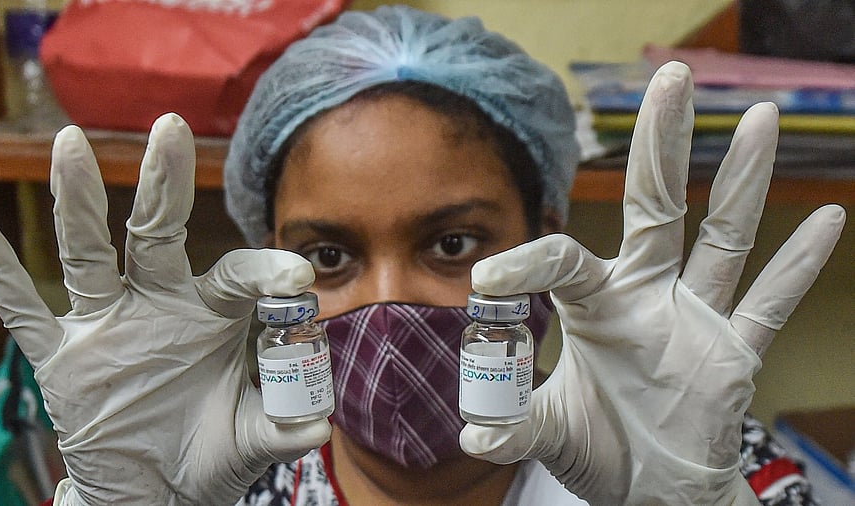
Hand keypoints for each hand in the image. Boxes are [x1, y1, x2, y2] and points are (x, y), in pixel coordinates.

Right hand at [0, 114, 330, 504]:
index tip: (298, 277)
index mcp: (211, 314)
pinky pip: (25, 312)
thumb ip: (281, 424)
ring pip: (89, 255)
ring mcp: (107, 325)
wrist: (155, 490)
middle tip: (170, 127)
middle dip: (163, 183)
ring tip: (70, 143)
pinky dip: (0, 274)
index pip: (237, 274)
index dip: (265, 271)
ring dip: (76, 202)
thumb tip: (317, 423)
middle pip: (156, 232)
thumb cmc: (209, 453)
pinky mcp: (62, 357)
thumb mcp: (250, 438)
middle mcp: (158, 304)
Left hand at [459, 62, 845, 504]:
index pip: (562, 259)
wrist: (649, 489)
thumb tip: (474, 433)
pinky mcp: (734, 351)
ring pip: (723, 237)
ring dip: (744, 181)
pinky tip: (827, 219)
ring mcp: (694, 317)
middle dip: (661, 145)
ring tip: (761, 118)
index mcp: (594, 304)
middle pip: (655, 205)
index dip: (526, 261)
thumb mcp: (548, 432)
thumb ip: (515, 422)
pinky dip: (798, 266)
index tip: (486, 282)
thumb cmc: (598, 449)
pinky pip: (769, 303)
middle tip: (670, 78)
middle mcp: (646, 294)